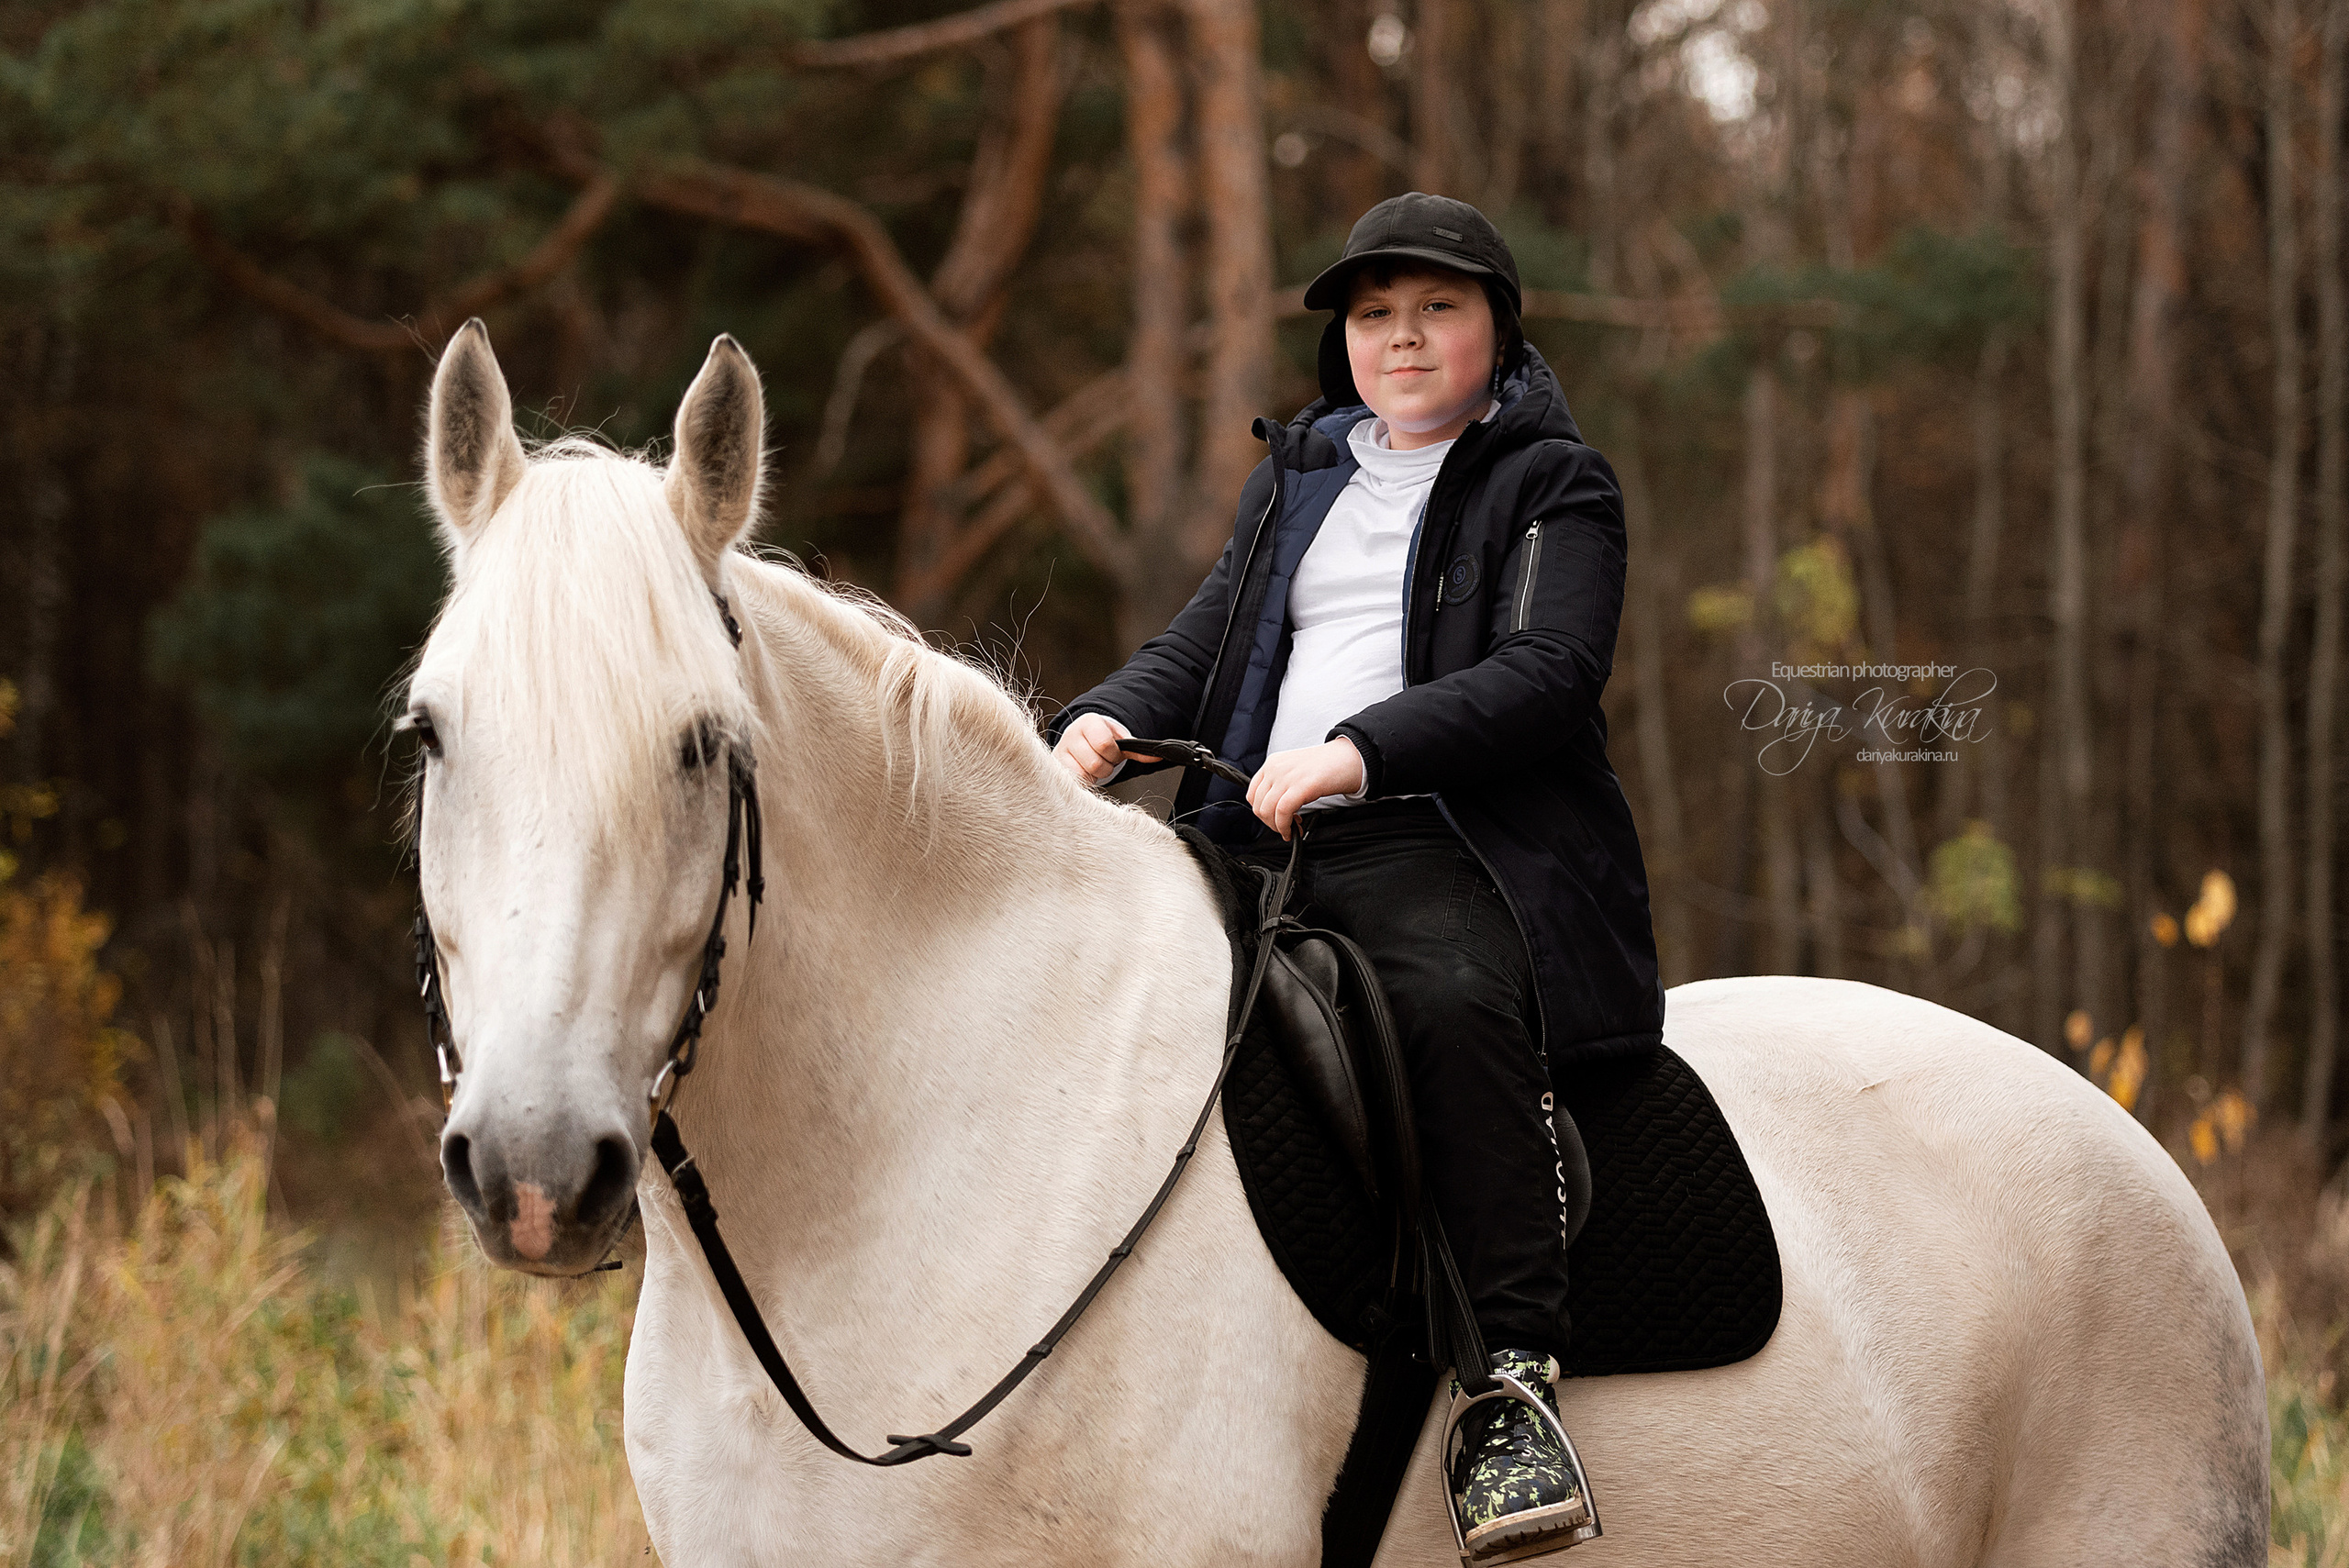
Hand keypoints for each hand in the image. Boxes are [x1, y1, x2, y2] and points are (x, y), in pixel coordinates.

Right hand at [1054, 712, 1145, 785]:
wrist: (1078, 739)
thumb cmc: (1100, 740)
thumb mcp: (1119, 740)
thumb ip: (1137, 750)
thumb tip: (1157, 755)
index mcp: (1089, 723)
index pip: (1104, 744)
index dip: (1113, 754)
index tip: (1112, 753)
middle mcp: (1071, 735)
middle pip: (1095, 764)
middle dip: (1105, 766)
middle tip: (1103, 761)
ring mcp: (1060, 752)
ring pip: (1084, 775)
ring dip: (1094, 775)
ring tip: (1093, 766)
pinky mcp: (1056, 767)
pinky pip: (1074, 782)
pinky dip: (1084, 781)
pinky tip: (1084, 772)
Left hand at [1246, 738, 1365, 839]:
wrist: (1349, 758)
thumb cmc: (1326, 767)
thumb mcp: (1295, 770)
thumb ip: (1280, 784)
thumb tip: (1272, 810)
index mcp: (1272, 763)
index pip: (1252, 794)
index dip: (1262, 812)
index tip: (1274, 819)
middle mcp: (1275, 768)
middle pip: (1258, 805)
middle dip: (1270, 823)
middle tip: (1285, 827)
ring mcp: (1286, 776)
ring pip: (1267, 811)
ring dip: (1278, 827)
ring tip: (1291, 828)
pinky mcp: (1300, 786)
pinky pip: (1282, 813)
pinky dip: (1285, 827)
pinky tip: (1294, 830)